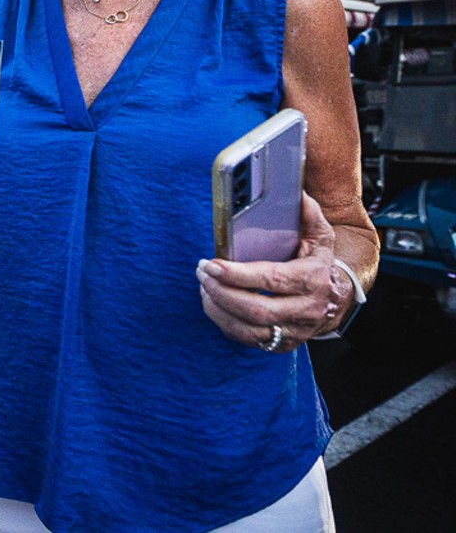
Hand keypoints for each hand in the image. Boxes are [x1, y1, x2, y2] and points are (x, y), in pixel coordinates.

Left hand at [197, 193, 350, 351]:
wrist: (337, 298)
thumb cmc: (319, 262)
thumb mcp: (320, 236)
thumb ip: (308, 215)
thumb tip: (295, 194)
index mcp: (314, 280)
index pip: (272, 280)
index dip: (238, 275)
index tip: (211, 264)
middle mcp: (307, 310)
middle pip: (257, 309)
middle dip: (222, 292)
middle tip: (202, 273)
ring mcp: (296, 331)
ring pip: (248, 329)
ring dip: (218, 309)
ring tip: (203, 287)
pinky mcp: (283, 344)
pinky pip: (247, 339)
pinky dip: (224, 322)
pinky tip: (213, 303)